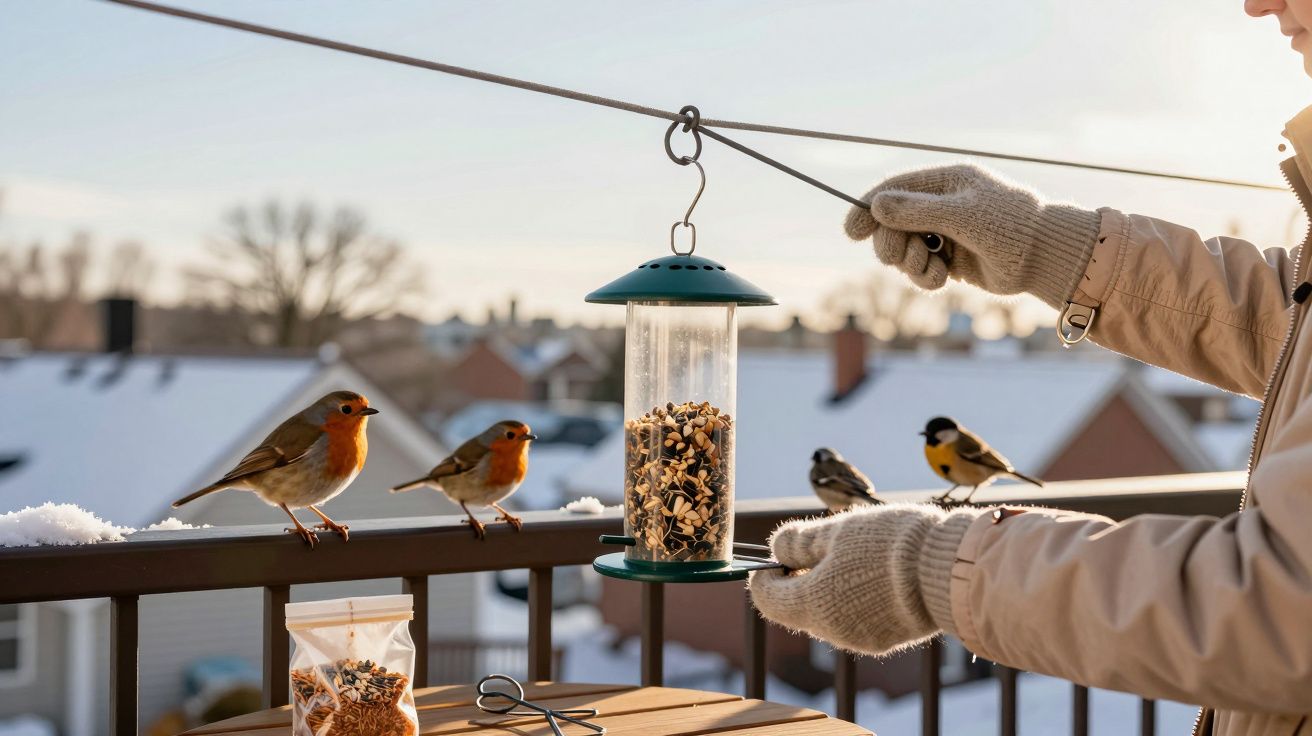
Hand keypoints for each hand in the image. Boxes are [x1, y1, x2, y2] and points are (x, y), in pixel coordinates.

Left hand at [748, 504, 979, 655]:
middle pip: (799, 607)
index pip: (767, 599)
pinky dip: (857, 599)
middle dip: (801, 579)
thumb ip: (798, 542)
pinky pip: (858, 620)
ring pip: (830, 613)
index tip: (780, 554)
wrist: (948, 568)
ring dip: (830, 588)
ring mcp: (861, 639)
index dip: (765, 574)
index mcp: (811, 605)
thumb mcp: (835, 531)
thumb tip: (776, 549)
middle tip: (819, 547)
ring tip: (856, 555)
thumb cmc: (887, 544)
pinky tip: (878, 575)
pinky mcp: (888, 640)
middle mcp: (832, 631)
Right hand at [843, 164, 1099, 307]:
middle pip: (892, 224)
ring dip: (910, 264)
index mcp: (945, 182)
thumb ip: (917, 211)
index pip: (894, 190)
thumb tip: (877, 205)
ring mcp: (945, 233)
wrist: (1045, 258)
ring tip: (933, 270)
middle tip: (902, 257)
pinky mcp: (951, 259)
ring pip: (904, 250)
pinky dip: (924, 277)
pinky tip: (941, 279)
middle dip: (892, 244)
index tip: (851, 231)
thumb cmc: (1010, 227)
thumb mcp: (962, 214)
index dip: (868, 208)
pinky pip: (920, 269)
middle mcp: (941, 206)